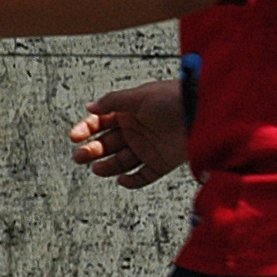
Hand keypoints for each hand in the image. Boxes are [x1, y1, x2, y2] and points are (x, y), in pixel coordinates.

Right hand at [68, 80, 186, 188]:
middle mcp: (137, 130)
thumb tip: (90, 106)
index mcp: (129, 112)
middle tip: (79, 156)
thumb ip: (113, 101)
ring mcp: (148, 148)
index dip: (86, 129)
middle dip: (91, 150)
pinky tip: (121, 180)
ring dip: (107, 166)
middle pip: (108, 144)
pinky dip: (132, 181)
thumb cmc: (172, 98)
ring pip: (122, 161)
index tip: (74, 137)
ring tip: (96, 168)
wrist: (202, 112)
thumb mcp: (139, 96)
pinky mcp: (162, 163)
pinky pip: (143, 176)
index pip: (101, 122)